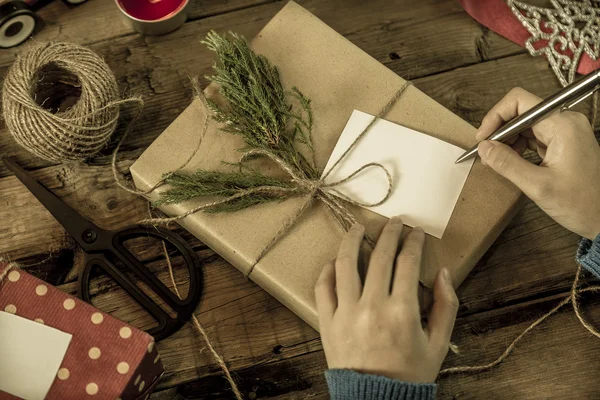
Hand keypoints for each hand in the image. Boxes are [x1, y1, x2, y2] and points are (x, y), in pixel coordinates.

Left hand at [315, 218, 458, 382]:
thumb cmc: (410, 373)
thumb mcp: (439, 343)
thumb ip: (447, 306)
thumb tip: (444, 273)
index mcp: (402, 311)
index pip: (407, 261)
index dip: (413, 241)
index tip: (416, 231)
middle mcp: (372, 306)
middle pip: (379, 256)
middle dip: (389, 233)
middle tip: (394, 222)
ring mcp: (346, 312)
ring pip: (345, 264)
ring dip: (352, 240)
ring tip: (358, 227)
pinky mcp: (327, 321)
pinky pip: (323, 288)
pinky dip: (328, 270)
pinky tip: (336, 260)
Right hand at [476, 87, 599, 239]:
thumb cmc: (582, 203)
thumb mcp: (538, 186)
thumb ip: (507, 164)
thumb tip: (484, 148)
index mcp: (562, 125)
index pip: (520, 102)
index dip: (496, 116)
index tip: (482, 138)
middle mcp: (565, 122)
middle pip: (521, 112)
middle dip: (500, 131)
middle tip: (485, 152)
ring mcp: (566, 132)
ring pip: (526, 125)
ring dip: (507, 140)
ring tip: (496, 159)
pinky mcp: (564, 143)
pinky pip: (534, 136)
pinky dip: (518, 146)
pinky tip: (510, 161)